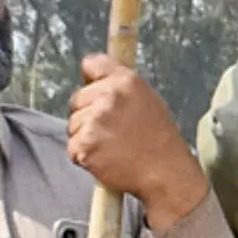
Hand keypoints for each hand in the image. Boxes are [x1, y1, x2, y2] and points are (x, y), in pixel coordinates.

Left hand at [69, 53, 211, 221]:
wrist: (165, 173)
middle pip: (77, 98)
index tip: (94, 90)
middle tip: (111, 130)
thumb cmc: (159, 139)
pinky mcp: (85, 145)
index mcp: (126, 81)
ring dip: (85, 136)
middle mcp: (109, 96)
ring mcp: (95, 121)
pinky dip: (84, 156)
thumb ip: (121, 86)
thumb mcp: (148, 100)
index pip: (91, 64)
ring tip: (111, 146)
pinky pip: (72, 147)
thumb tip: (94, 78)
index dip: (90, 79)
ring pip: (73, 124)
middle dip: (87, 114)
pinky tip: (105, 158)